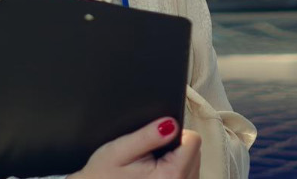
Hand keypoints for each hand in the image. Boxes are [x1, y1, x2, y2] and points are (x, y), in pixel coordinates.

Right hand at [71, 117, 201, 178]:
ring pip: (193, 165)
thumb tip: (172, 123)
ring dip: (177, 162)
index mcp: (171, 175)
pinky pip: (187, 177)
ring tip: (150, 167)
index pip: (193, 140)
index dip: (174, 133)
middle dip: (175, 148)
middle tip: (149, 156)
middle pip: (195, 153)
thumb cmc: (102, 176)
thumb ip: (147, 136)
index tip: (156, 140)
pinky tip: (156, 176)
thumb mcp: (119, 151)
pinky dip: (175, 174)